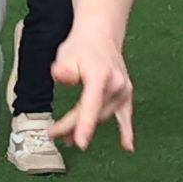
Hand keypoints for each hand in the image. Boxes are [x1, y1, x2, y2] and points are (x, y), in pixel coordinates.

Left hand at [50, 36, 134, 151]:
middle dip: (73, 126)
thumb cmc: (81, 46)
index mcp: (100, 76)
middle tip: (54, 135)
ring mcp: (123, 90)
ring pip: (103, 115)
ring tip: (68, 138)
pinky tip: (127, 147)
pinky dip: (126, 131)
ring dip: (87, 127)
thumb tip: (59, 75)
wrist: (101, 34)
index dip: (84, 125)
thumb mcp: (67, 53)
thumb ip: (64, 68)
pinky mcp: (126, 94)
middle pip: (93, 113)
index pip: (90, 105)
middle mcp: (116, 84)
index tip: (80, 142)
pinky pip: (125, 116)